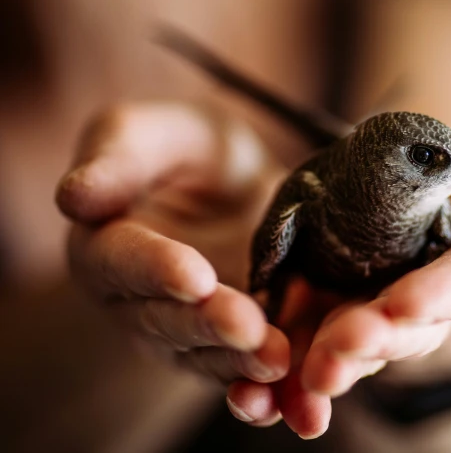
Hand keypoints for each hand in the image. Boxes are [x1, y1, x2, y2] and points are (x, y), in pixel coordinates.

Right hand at [56, 101, 306, 429]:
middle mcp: (139, 302)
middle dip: (207, 324)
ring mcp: (187, 332)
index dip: (155, 268)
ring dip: (239, 363)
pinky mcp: (233, 347)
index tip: (192, 273)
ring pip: (207, 356)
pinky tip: (292, 400)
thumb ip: (119, 156)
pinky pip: (244, 376)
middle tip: (246, 324)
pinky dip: (266, 392)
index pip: (122, 261)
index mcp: (107, 246)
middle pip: (167, 319)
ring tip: (275, 358)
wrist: (243, 190)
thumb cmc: (192, 152)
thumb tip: (75, 197)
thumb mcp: (161, 134)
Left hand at [235, 164, 450, 434]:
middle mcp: (428, 294)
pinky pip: (300, 321)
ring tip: (274, 389)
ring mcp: (377, 298)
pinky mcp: (333, 289)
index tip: (410, 309)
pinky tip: (241, 375)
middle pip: (395, 320)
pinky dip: (271, 348)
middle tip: (332, 358)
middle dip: (366, 341)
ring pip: (341, 333)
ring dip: (308, 363)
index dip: (442, 297)